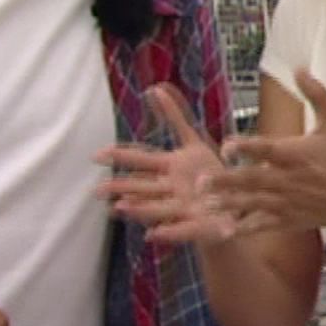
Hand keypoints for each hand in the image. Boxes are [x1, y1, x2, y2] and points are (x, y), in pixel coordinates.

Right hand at [97, 84, 259, 244]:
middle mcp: (169, 188)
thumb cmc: (205, 171)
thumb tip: (154, 88)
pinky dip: (167, 233)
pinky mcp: (197, 223)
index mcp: (168, 167)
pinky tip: (151, 237)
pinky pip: (182, 229)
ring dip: (136, 209)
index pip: (140, 159)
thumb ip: (174, 117)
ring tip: (119, 209)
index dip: (120, 157)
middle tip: (97, 191)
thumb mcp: (193, 142)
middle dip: (120, 188)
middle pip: (140, 186)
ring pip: (153, 208)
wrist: (229, 201)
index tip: (97, 156)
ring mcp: (181, 207)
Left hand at [211, 68, 325, 237]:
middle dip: (226, 182)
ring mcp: (286, 202)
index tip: (225, 145)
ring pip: (252, 204)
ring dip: (227, 204)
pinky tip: (224, 230)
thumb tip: (300, 68)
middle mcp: (287, 179)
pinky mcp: (287, 218)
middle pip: (252, 180)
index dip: (246, 147)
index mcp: (295, 154)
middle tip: (199, 183)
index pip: (267, 149)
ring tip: (203, 205)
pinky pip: (262, 224)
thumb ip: (317, 94)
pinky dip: (244, 228)